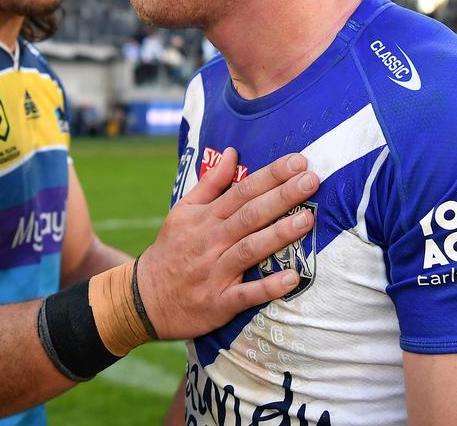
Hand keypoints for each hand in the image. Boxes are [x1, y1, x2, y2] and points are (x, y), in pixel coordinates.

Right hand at [138, 150, 317, 339]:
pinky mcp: (218, 302)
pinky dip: (267, 287)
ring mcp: (215, 272)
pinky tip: (292, 278)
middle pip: (250, 214)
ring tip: (307, 219)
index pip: (242, 190)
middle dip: (282, 196)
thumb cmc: (172, 248)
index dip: (271, 175)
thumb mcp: (184, 210)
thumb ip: (211, 182)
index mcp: (206, 217)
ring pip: (250, 249)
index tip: (298, 162)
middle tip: (312, 180)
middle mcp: (212, 241)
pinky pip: (246, 295)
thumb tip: (232, 152)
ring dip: (279, 234)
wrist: (145, 298)